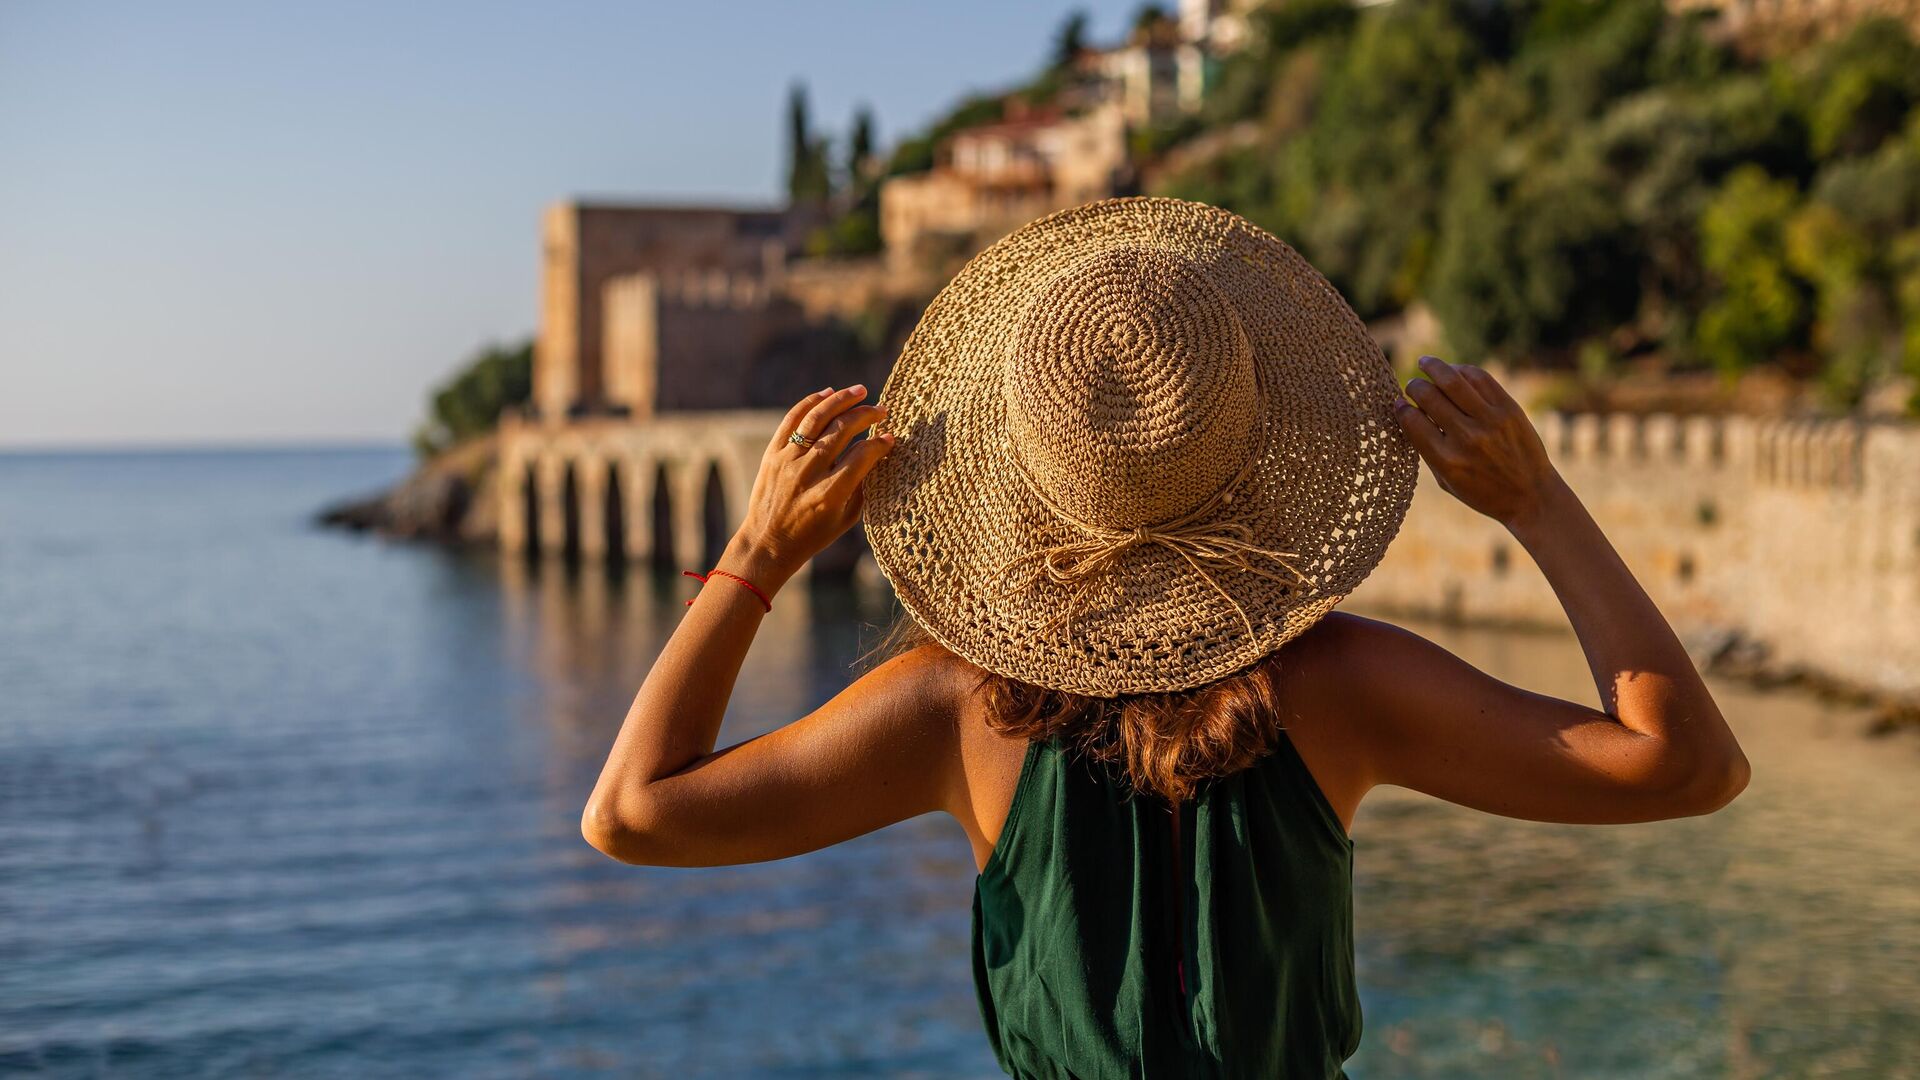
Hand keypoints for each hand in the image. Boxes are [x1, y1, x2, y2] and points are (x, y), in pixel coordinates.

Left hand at [719, 385, 894, 592]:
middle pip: (842, 430)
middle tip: (882, 409)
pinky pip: (792, 420)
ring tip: (859, 390)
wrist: (768, 542)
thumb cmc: (813, 535)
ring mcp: (787, 461)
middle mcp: (808, 474)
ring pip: (817, 418)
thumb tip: (877, 453)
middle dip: (866, 415)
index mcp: (830, 494)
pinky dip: (810, 403)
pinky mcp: (772, 454)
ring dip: (841, 400)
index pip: (861, 456)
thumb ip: (863, 486)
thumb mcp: (846, 519)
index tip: (891, 437)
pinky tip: (828, 393)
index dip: (880, 444)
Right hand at [1394, 355, 1563, 526]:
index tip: (1398, 404)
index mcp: (1446, 460)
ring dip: (1433, 366)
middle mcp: (1467, 438)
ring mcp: (1490, 421)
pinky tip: (1454, 371)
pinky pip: (1480, 378)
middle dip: (1414, 386)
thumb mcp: (1446, 480)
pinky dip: (1462, 370)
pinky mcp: (1509, 409)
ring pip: (1453, 380)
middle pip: (1429, 396)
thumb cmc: (1482, 491)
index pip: (1412, 421)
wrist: (1530, 496)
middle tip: (1411, 386)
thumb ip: (1426, 449)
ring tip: (1425, 363)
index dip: (1400, 408)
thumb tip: (1409, 413)